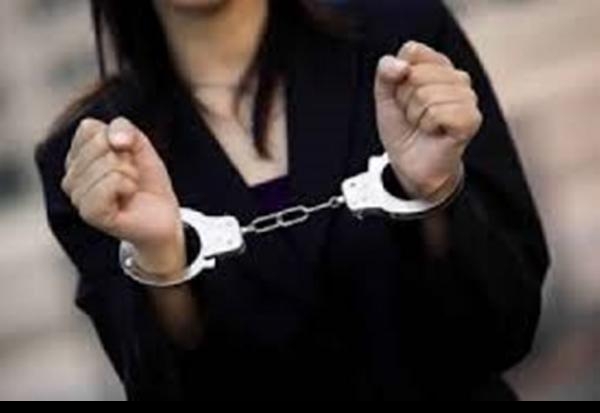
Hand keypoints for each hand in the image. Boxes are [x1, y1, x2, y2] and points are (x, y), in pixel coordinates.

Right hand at [61, 117, 184, 278]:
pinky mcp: (90, 214)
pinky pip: (110, 182)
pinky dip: (128, 187)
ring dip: (130, 175)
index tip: (127, 159)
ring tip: (130, 189)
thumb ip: (124, 128)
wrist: (163, 216)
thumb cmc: (147, 182)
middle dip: (127, 159)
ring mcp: (78, 197)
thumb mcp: (139, 146)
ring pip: (107, 164)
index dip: (120, 139)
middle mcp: (71, 177)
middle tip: (131, 177)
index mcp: (76, 157)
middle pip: (99, 144)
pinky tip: (127, 198)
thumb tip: (115, 140)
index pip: (89, 128)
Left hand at [374, 41, 481, 198]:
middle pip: (416, 74)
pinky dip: (426, 125)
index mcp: (438, 65)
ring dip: (415, 115)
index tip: (402, 96)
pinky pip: (437, 112)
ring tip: (422, 125)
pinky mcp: (471, 118)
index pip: (412, 51)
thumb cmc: (402, 128)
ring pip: (425, 94)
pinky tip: (433, 132)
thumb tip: (403, 66)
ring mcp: (468, 97)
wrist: (410, 164)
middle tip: (412, 115)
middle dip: (404, 99)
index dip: (397, 77)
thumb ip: (385, 72)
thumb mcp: (385, 96)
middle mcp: (457, 77)